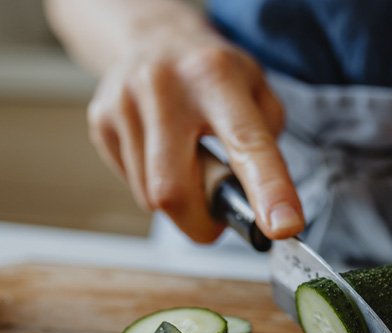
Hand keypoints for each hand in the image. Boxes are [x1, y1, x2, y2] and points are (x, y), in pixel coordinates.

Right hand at [87, 32, 302, 240]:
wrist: (154, 37)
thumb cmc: (215, 75)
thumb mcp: (258, 92)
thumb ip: (267, 147)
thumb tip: (265, 205)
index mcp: (217, 77)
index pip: (245, 143)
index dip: (267, 189)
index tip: (282, 227)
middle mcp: (164, 86)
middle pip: (175, 190)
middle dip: (202, 222)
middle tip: (219, 216)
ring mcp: (124, 103)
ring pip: (151, 196)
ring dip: (181, 203)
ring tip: (190, 167)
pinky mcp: (100, 120)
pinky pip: (132, 185)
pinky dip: (155, 187)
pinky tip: (165, 156)